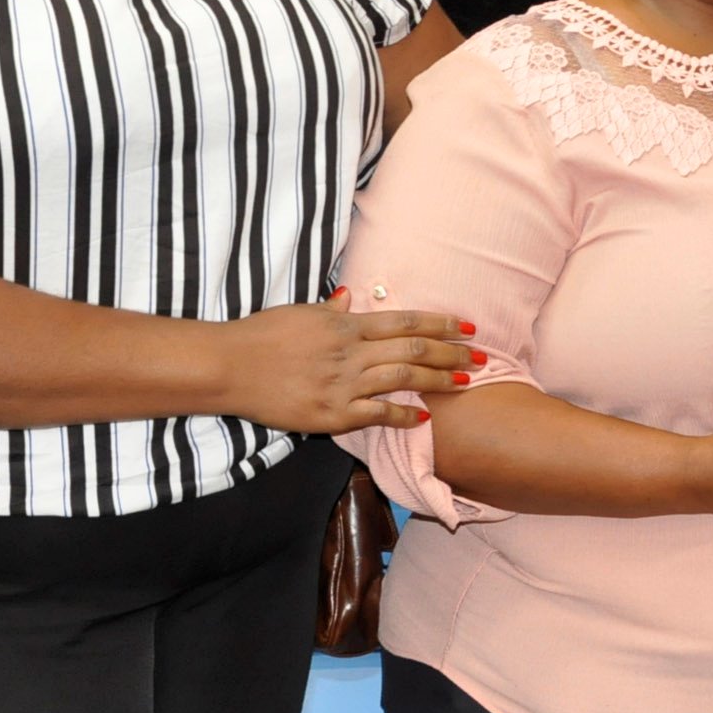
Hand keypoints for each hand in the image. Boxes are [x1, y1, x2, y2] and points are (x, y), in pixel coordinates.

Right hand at [222, 295, 476, 434]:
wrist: (229, 367)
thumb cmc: (261, 336)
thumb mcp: (299, 313)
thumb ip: (331, 309)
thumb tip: (350, 295)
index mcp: (345, 323)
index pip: (405, 321)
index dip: (441, 323)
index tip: (467, 327)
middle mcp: (351, 351)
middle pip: (414, 348)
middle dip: (452, 352)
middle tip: (483, 357)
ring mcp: (343, 383)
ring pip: (403, 378)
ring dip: (439, 380)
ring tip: (467, 382)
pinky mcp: (332, 414)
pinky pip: (377, 414)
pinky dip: (404, 415)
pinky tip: (425, 417)